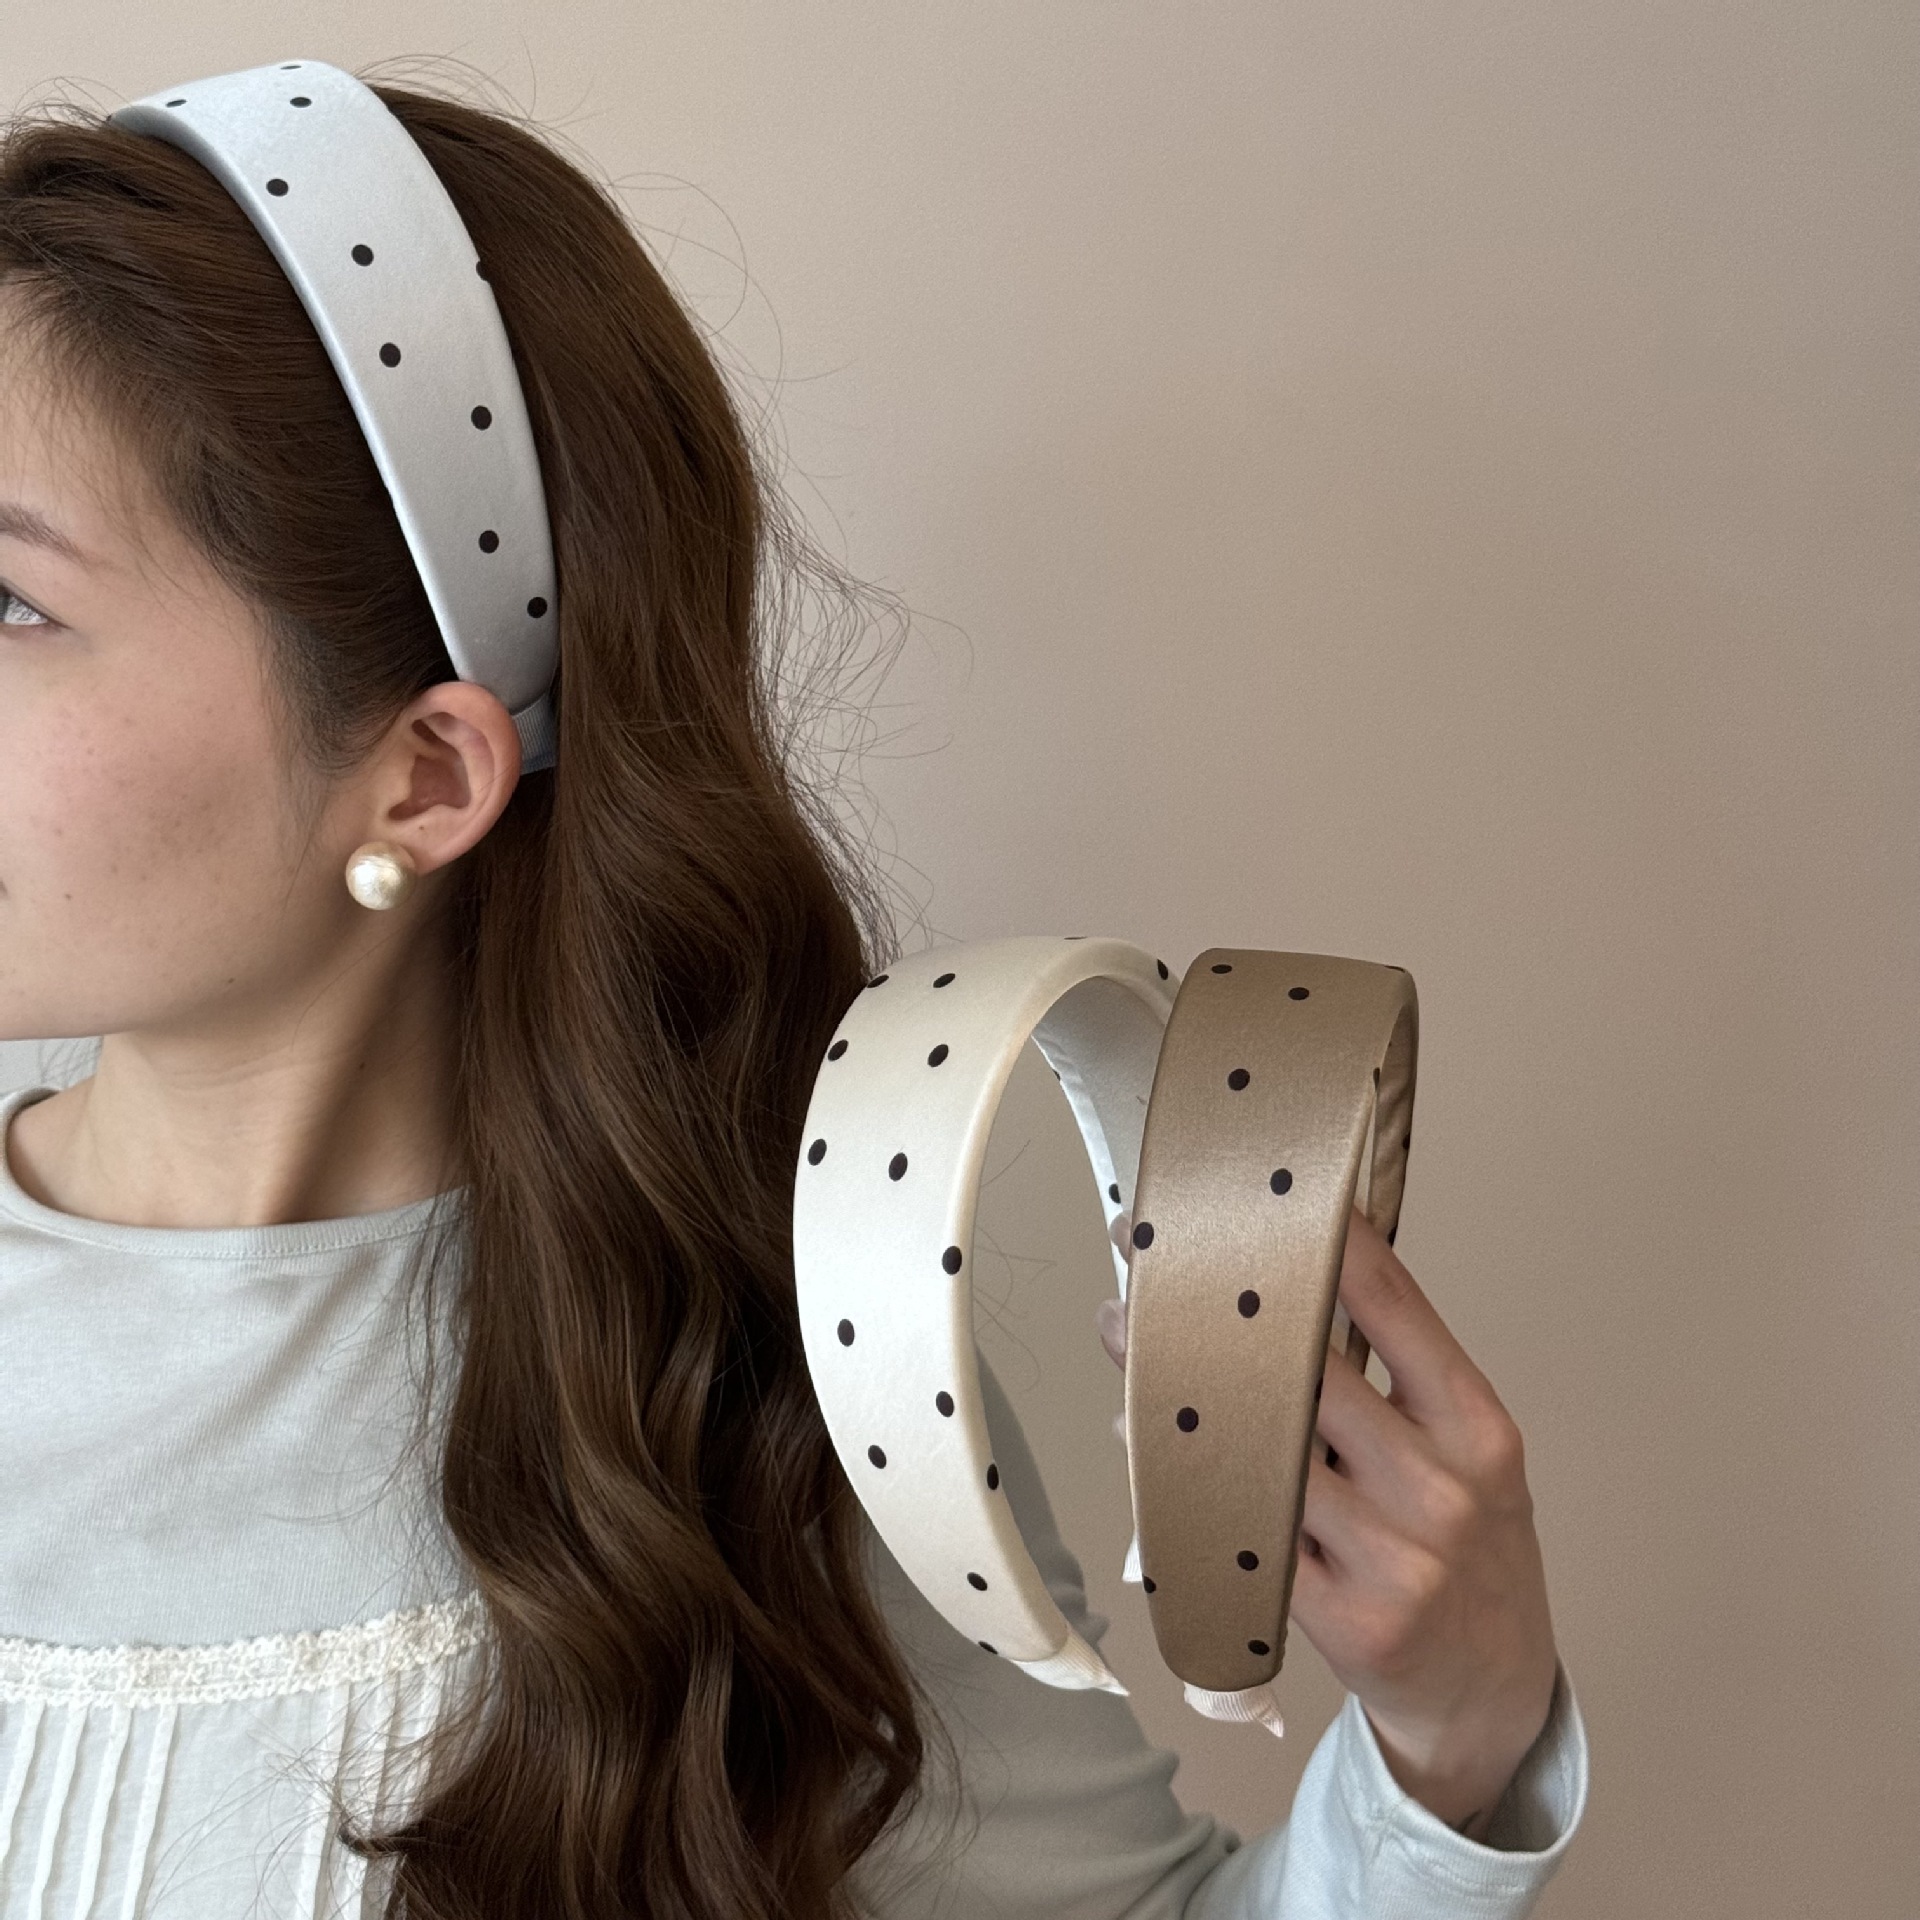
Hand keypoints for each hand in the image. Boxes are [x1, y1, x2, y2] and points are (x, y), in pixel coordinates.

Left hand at [1096, 1207, 1557, 1838]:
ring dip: (1179, 1392)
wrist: (1493, 1694)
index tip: (1250, 1192)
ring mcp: (1395, 1558)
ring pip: (1262, 1450)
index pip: (1390, 1301)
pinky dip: (1186, 1483)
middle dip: (1218, 1307)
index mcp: (1475, 1424)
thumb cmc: (1467, 1550)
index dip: (1312, 1237)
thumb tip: (1277, 1287)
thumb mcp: (1465, 1454)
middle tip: (1147, 1258)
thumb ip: (1390, 1378)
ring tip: (1122, 1341)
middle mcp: (1441, 1485)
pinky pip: (1245, 1534)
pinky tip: (1145, 1445)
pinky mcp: (1344, 1621)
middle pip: (1307, 1367)